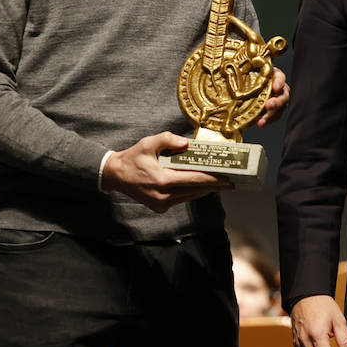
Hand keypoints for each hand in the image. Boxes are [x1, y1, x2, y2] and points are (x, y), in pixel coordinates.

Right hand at [102, 132, 230, 212]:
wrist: (115, 175)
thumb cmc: (133, 157)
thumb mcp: (148, 143)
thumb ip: (168, 140)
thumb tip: (187, 144)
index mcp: (162, 180)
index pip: (194, 180)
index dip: (213, 180)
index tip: (228, 179)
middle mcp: (163, 195)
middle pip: (196, 191)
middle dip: (214, 186)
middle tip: (231, 183)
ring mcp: (161, 204)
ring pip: (190, 197)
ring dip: (204, 190)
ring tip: (220, 184)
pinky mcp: (159, 207)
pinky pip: (181, 199)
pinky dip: (192, 192)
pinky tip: (201, 186)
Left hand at [254, 68, 290, 126]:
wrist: (251, 84)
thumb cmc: (253, 75)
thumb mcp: (253, 70)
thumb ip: (251, 69)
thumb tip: (237, 70)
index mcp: (275, 76)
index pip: (280, 78)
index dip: (279, 83)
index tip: (275, 88)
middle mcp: (280, 89)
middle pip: (283, 96)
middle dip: (276, 102)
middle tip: (268, 106)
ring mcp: (278, 100)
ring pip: (280, 109)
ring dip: (270, 116)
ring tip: (261, 121)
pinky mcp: (274, 111)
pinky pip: (274, 117)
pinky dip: (267, 121)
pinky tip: (260, 123)